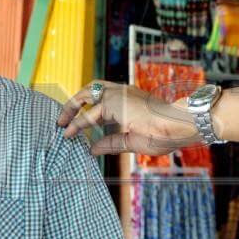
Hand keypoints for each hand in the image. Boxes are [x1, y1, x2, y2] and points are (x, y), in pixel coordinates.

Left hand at [56, 81, 200, 155]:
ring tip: (61, 123)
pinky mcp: (114, 102)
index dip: (90, 111)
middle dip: (76, 102)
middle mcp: (123, 92)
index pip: (105, 100)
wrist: (177, 126)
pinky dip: (78, 124)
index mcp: (131, 99)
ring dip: (72, 107)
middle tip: (63, 118)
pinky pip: (90, 115)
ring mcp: (119, 94)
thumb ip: (112, 143)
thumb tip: (92, 149)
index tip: (79, 123)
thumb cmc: (164, 134)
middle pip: (92, 89)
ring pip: (87, 94)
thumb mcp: (132, 141)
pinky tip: (70, 133)